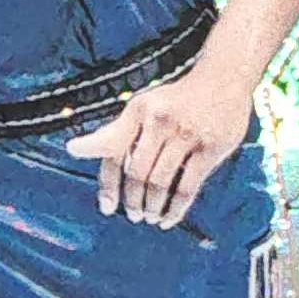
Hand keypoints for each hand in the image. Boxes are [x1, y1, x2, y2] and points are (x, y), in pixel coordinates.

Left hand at [66, 69, 254, 227]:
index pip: (114, 151)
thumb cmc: (176, 99)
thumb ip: (115, 131)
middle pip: (137, 173)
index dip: (108, 184)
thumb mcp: (142, 106)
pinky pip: (188, 187)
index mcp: (139, 110)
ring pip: (161, 183)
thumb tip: (75, 149)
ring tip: (149, 217)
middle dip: (132, 201)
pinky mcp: (210, 148)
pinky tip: (169, 219)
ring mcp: (187, 134)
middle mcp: (160, 120)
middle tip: (133, 215)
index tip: (106, 207)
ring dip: (152, 207)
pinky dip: (176, 209)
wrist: (223, 79)